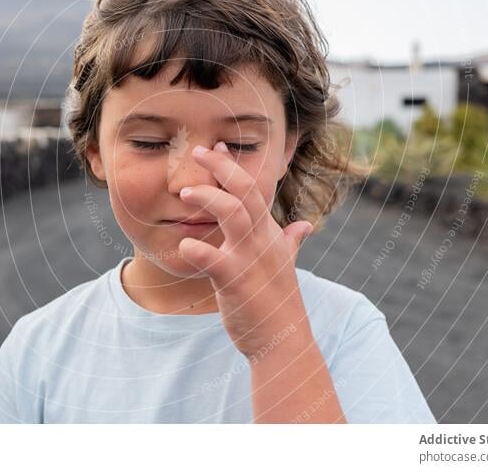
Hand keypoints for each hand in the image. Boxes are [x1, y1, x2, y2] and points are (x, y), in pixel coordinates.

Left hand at [177, 141, 314, 359]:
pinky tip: (183, 246)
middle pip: (246, 192)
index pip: (254, 190)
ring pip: (235, 215)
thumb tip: (304, 226)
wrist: (283, 340)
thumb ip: (291, 242)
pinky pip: (214, 260)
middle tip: (198, 152)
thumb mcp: (286, 265)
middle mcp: (262, 241)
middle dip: (222, 168)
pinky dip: (197, 250)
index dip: (234, 167)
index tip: (216, 147)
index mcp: (269, 234)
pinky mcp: (236, 282)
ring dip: (209, 198)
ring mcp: (250, 260)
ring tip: (184, 192)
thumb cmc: (278, 302)